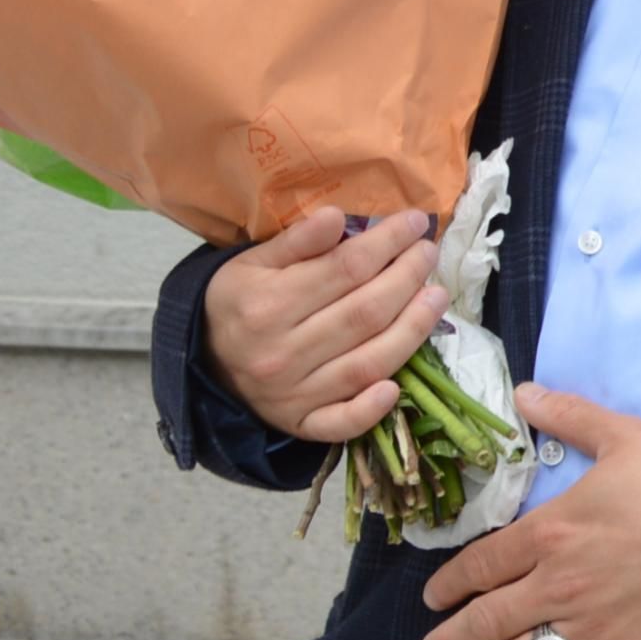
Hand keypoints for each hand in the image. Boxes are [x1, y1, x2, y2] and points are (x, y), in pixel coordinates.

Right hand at [201, 210, 446, 444]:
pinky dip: (370, 409)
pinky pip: (342, 422)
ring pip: (367, 362)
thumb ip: (296, 242)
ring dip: (412, 329)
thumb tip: (337, 215)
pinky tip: (396, 388)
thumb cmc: (239, 303)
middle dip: (407, 278)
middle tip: (429, 253)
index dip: (388, 242)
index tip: (416, 222)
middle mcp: (282, 352)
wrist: (202, 362)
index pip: (346, 269)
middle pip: (365, 313)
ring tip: (437, 296)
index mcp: (268, 305)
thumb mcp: (251, 263)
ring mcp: (294, 394)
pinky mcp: (302, 424)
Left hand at [416, 386, 640, 639]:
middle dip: (451, 638)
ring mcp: (593, 630)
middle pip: (488, 620)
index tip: (433, 599)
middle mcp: (559, 588)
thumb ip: (569, 416)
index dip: (449, 585)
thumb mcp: (625, 436)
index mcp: (551, 534)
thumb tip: (524, 393)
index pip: (481, 565)